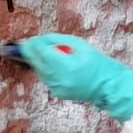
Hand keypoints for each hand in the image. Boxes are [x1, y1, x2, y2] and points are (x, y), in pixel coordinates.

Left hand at [17, 34, 132, 121]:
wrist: (107, 85)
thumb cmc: (96, 62)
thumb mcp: (80, 45)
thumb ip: (58, 40)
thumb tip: (40, 39)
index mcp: (66, 65)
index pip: (42, 52)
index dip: (34, 44)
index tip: (30, 38)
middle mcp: (59, 78)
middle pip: (36, 62)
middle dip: (30, 52)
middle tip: (25, 43)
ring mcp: (57, 87)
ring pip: (39, 71)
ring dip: (37, 61)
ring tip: (37, 52)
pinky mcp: (57, 93)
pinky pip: (46, 78)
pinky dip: (44, 70)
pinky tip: (49, 64)